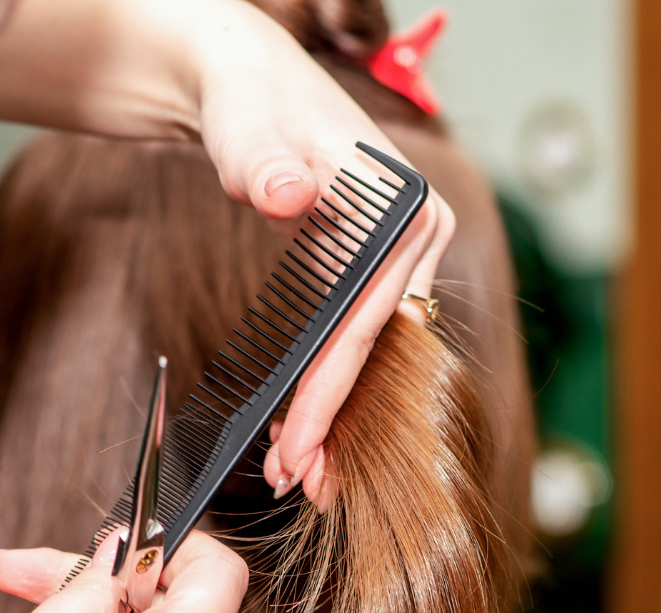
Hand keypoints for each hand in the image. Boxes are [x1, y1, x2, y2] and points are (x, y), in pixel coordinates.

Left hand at [187, 2, 455, 509]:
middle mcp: (416, 236)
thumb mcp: (250, 128)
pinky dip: (329, 382)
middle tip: (294, 480)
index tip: (295, 445)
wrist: (243, 84)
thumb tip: (288, 195)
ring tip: (297, 470)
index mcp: (407, 208)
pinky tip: (304, 423)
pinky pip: (355, 337)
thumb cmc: (248, 102)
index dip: (331, 391)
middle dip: (333, 418)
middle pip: (378, 347)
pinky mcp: (370, 267)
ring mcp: (397, 254)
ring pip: (371, 352)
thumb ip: (266, 162)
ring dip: (334, 412)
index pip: (369, 320)